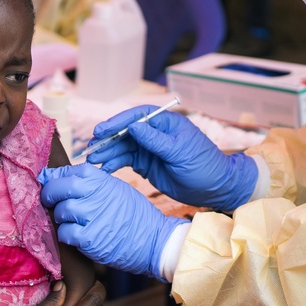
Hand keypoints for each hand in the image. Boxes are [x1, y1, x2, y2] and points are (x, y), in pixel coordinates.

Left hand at [38, 164, 187, 278]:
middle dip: (48, 195)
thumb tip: (56, 177)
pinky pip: (64, 233)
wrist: (154, 240)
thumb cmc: (134, 214)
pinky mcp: (88, 238)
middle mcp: (93, 193)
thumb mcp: (116, 188)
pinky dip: (66, 236)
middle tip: (49, 202)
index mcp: (99, 178)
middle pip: (56, 189)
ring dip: (60, 219)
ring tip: (71, 222)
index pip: (65, 171)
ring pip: (59, 212)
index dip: (52, 177)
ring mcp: (90, 215)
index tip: (47, 182)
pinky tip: (76, 236)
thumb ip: (90, 183)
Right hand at [86, 106, 257, 211]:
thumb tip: (133, 126)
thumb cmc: (203, 165)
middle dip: (107, 140)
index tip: (101, 130)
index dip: (117, 121)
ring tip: (93, 161)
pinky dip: (114, 165)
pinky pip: (125, 161)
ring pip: (122, 147)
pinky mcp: (145, 164)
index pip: (137, 116)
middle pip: (125, 132)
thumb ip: (155, 140)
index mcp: (165, 123)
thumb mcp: (180, 152)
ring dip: (107, 153)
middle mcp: (154, 133)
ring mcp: (149, 149)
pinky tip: (104, 170)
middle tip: (91, 149)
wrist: (214, 188)